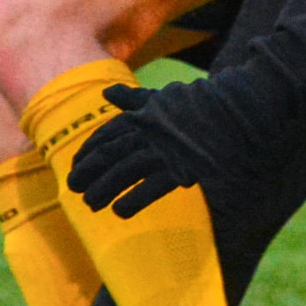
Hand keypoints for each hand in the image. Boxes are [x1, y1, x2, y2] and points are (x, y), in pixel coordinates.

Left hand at [69, 84, 198, 218]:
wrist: (233, 115)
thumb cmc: (194, 108)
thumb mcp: (160, 99)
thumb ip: (132, 100)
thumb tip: (106, 93)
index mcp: (142, 116)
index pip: (107, 134)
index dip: (88, 151)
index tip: (75, 165)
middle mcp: (149, 132)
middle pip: (111, 154)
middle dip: (89, 171)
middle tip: (72, 188)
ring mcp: (165, 150)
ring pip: (126, 171)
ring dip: (105, 188)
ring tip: (90, 204)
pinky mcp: (182, 168)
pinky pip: (153, 186)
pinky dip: (135, 199)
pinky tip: (119, 212)